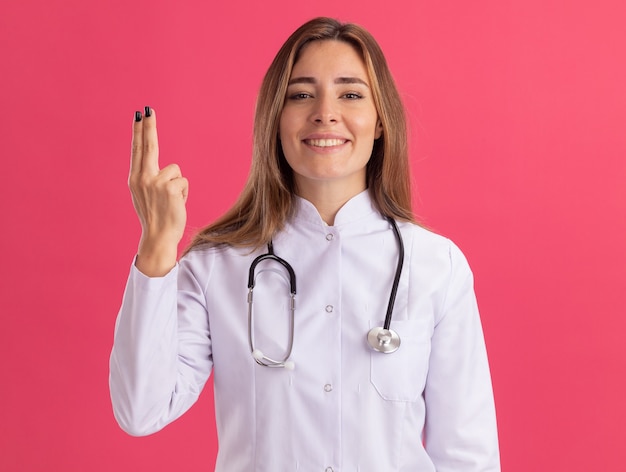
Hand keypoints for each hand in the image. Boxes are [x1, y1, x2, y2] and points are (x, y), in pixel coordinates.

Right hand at [128, 107, 188, 275]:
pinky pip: (183, 182)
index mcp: (134, 178)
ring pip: (175, 170)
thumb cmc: (155, 217)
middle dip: (148, 126)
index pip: (138, 149)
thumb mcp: (144, 195)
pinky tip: (176, 204)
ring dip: (178, 185)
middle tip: (148, 109)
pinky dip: (184, 193)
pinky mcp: (169, 188)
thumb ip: (146, 178)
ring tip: (171, 201)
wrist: (158, 237)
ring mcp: (155, 183)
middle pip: (148, 146)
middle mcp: (141, 178)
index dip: (139, 131)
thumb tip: (151, 160)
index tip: (139, 114)